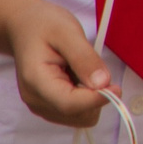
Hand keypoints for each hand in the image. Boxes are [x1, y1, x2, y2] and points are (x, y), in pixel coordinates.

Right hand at [3, 0, 110, 126]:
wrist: (25, 27)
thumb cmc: (43, 25)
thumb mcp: (67, 32)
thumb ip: (84, 58)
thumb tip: (102, 83)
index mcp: (36, 82)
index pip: (69, 104)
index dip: (96, 99)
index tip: (117, 87)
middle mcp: (35, 100)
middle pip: (76, 116)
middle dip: (95, 97)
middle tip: (96, 69)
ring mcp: (41, 105)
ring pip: (79, 118)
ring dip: (91, 98)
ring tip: (81, 70)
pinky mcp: (49, 106)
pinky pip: (76, 112)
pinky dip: (85, 98)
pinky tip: (78, 77)